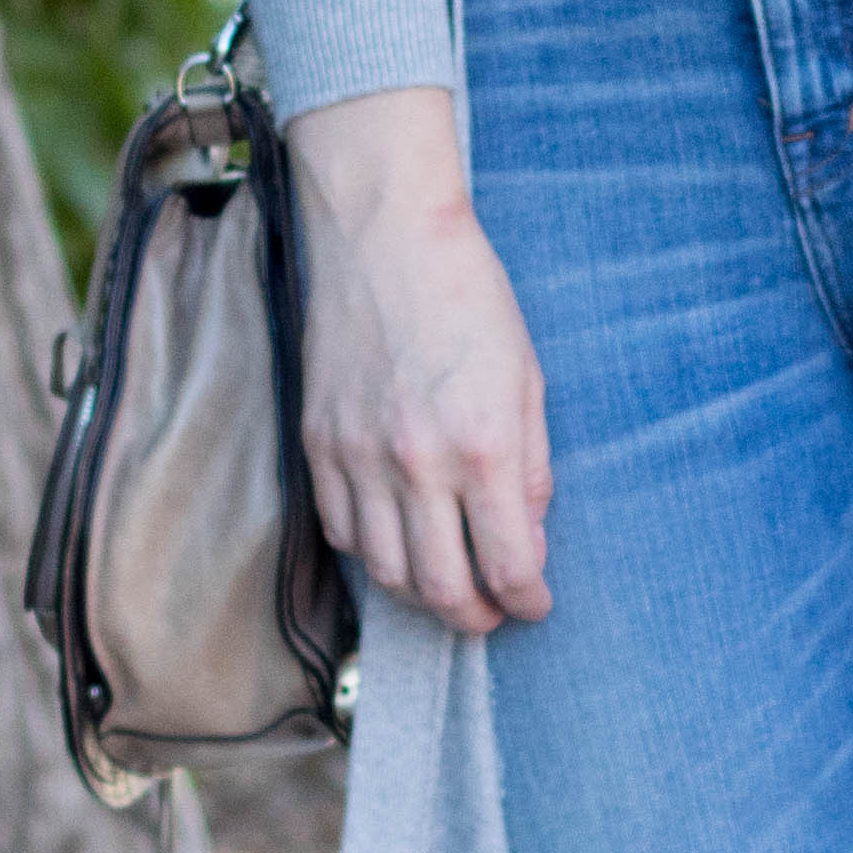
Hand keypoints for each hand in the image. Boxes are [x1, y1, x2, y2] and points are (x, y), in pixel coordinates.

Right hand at [286, 86, 552, 633]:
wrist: (383, 235)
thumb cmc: (469, 295)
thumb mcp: (527, 379)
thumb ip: (530, 468)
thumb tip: (526, 540)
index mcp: (482, 447)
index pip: (507, 566)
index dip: (527, 601)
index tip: (535, 605)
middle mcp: (416, 465)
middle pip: (440, 589)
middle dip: (474, 616)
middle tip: (492, 612)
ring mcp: (358, 458)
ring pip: (384, 572)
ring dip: (421, 594)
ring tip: (448, 584)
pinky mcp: (317, 445)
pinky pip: (340, 531)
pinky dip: (372, 553)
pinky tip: (397, 542)